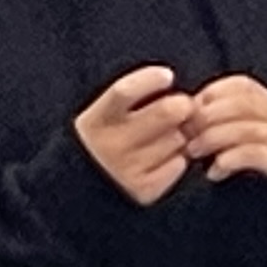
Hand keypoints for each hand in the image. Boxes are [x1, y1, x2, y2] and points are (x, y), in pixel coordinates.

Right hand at [74, 65, 196, 205]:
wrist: (82, 189)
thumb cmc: (105, 139)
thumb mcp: (104, 115)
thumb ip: (132, 98)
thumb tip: (171, 81)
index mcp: (95, 120)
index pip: (125, 91)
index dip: (150, 80)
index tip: (166, 76)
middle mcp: (110, 145)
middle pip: (166, 112)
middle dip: (182, 105)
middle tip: (183, 106)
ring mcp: (127, 169)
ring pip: (178, 139)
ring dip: (181, 134)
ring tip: (166, 137)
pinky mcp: (144, 190)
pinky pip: (179, 164)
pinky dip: (179, 158)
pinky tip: (165, 158)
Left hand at [185, 71, 266, 182]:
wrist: (256, 204)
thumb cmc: (234, 163)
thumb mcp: (224, 132)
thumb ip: (213, 116)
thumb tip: (190, 106)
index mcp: (266, 102)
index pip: (243, 86)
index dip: (215, 93)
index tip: (195, 106)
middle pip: (244, 105)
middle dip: (209, 117)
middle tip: (188, 132)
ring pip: (247, 128)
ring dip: (214, 139)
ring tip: (195, 151)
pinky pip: (253, 153)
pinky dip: (230, 159)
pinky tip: (215, 170)